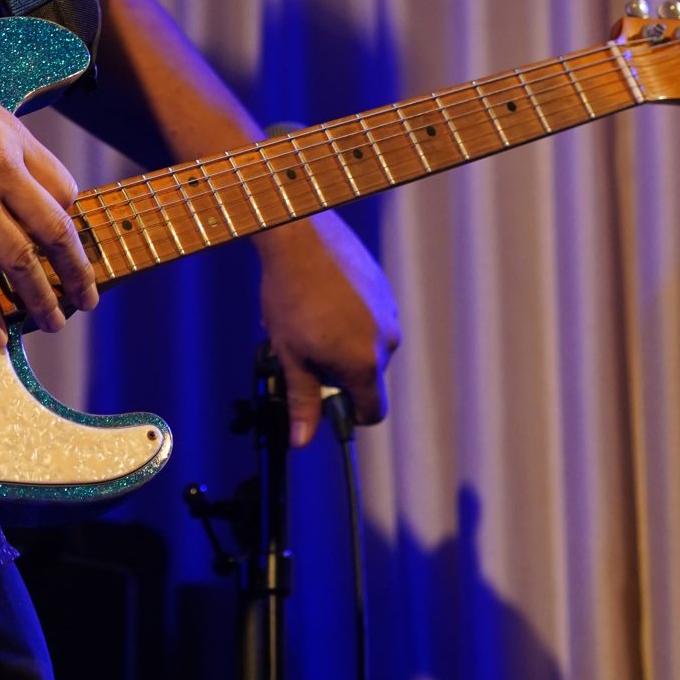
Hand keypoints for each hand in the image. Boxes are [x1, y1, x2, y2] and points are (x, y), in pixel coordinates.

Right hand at [0, 55, 96, 350]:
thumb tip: (4, 153)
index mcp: (12, 138)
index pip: (62, 187)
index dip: (69, 221)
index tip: (67, 244)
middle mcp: (2, 170)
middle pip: (54, 229)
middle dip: (75, 270)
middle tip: (86, 299)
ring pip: (20, 258)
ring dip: (40, 297)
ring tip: (52, 323)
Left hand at [257, 213, 400, 447]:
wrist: (300, 239)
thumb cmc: (292, 295)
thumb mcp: (290, 356)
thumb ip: (303, 400)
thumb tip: (303, 439)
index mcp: (365, 364)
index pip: (373, 412)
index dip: (348, 415)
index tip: (326, 402)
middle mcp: (386, 341)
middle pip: (368, 378)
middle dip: (339, 374)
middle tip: (306, 353)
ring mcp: (389, 313)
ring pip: (369, 347)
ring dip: (345, 344)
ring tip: (311, 322)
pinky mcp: (384, 290)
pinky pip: (372, 319)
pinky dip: (352, 319)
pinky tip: (323, 302)